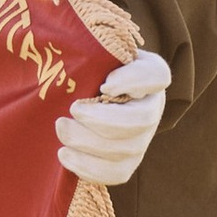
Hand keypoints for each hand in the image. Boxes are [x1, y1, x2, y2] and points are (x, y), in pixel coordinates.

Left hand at [55, 50, 171, 187]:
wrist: (79, 99)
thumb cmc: (87, 68)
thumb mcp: (91, 49)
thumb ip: (87, 44)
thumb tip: (75, 43)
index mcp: (149, 74)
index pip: (156, 76)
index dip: (135, 81)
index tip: (105, 84)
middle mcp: (151, 107)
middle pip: (142, 120)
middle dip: (103, 120)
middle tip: (72, 110)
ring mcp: (142, 138)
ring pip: (127, 149)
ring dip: (89, 143)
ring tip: (60, 129)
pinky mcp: (126, 163)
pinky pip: (116, 174)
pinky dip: (89, 168)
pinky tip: (64, 155)